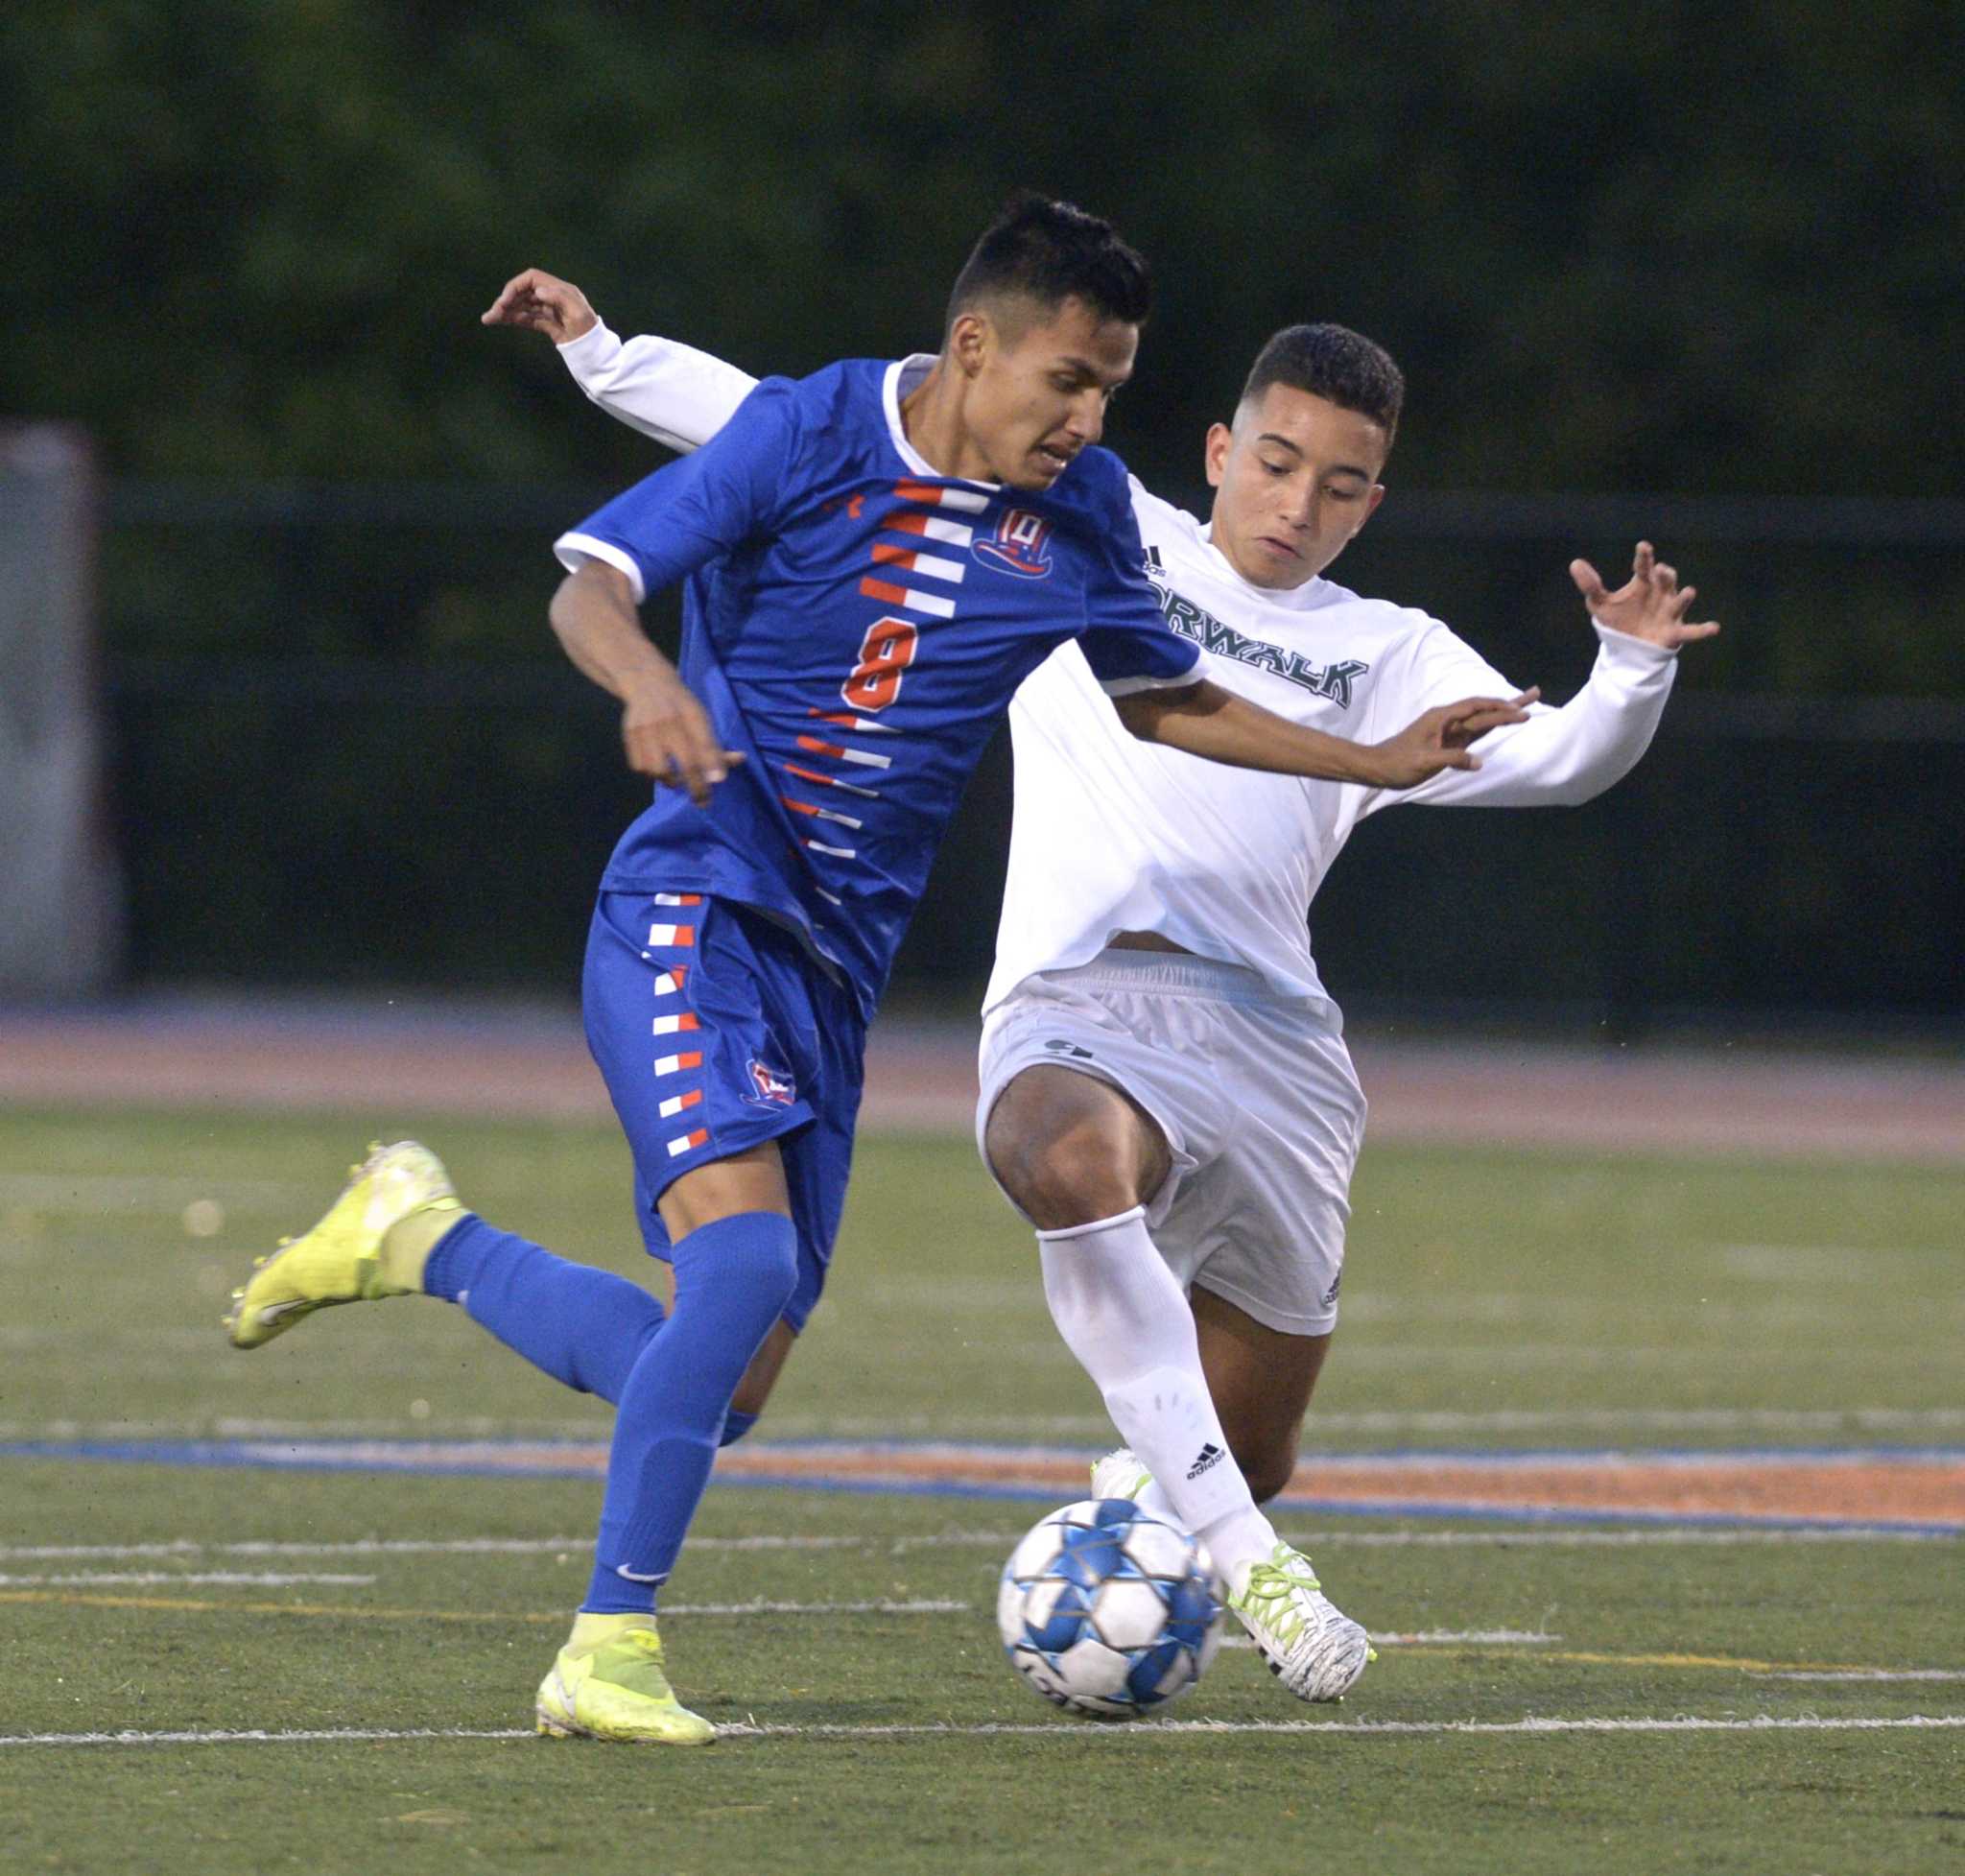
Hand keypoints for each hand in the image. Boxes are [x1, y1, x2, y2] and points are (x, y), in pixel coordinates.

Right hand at [481, 268, 598, 343]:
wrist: (597, 354)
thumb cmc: (589, 332)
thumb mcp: (578, 314)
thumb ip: (559, 298)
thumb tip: (538, 290)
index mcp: (560, 290)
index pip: (531, 279)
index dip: (515, 287)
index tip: (504, 301)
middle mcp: (553, 297)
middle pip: (524, 293)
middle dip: (506, 301)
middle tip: (490, 315)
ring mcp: (550, 311)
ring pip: (523, 307)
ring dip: (506, 311)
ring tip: (489, 320)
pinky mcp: (549, 325)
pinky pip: (528, 319)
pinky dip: (514, 319)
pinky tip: (502, 322)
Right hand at [619, 677, 745, 805]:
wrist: (646, 683)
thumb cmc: (680, 706)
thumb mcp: (700, 717)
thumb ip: (714, 742)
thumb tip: (740, 760)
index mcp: (691, 713)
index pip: (705, 743)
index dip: (713, 763)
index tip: (719, 781)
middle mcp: (668, 720)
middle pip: (685, 761)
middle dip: (696, 786)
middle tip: (703, 801)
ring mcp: (646, 728)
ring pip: (659, 770)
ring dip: (670, 781)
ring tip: (676, 780)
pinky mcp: (629, 735)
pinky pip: (640, 767)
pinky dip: (651, 773)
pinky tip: (658, 767)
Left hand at [1365, 690, 1537, 787]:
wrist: (1378, 766)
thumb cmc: (1397, 763)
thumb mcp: (1424, 762)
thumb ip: (1452, 759)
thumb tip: (1479, 762)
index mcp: (1441, 718)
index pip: (1476, 708)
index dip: (1499, 708)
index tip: (1519, 710)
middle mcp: (1448, 720)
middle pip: (1484, 708)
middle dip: (1510, 703)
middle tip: (1536, 694)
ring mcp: (1449, 730)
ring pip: (1482, 718)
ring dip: (1504, 712)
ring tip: (1527, 706)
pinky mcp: (1449, 741)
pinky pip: (1475, 731)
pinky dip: (1492, 725)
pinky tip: (1503, 723)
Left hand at [1570, 541, 1719, 649]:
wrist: (1627, 648)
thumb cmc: (1618, 620)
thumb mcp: (1600, 604)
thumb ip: (1591, 586)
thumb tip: (1575, 563)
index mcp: (1643, 584)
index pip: (1643, 567)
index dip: (1644, 557)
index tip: (1643, 547)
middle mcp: (1660, 594)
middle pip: (1666, 580)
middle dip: (1666, 575)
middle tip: (1662, 570)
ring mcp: (1669, 612)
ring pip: (1680, 601)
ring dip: (1684, 597)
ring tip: (1689, 592)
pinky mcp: (1674, 632)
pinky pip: (1691, 630)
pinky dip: (1703, 629)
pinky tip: (1714, 627)